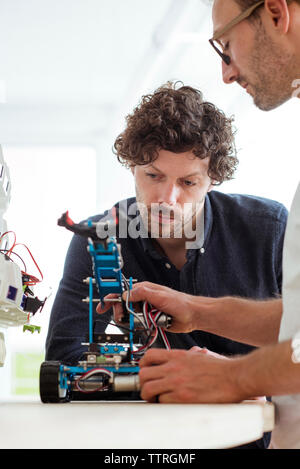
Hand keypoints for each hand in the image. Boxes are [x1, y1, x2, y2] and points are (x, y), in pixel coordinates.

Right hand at [97, 281, 212, 332]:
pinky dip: (139, 327)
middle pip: (123, 306)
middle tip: (122, 318)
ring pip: (130, 317)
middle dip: (121, 312)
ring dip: (132, 321)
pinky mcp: (150, 320)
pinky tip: (146, 326)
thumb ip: (142, 293)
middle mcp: (143, 299)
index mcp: (144, 289)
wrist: (193, 316)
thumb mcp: (160, 296)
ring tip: (139, 322)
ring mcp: (146, 310)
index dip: (112, 297)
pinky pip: (139, 325)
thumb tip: (126, 294)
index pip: (123, 291)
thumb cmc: (181, 303)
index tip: (103, 304)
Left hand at [138, 348, 243, 403]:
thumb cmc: (220, 369)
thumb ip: (188, 355)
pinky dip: (163, 405)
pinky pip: (162, 402)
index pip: (149, 356)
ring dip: (149, 396)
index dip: (142, 365)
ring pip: (148, 389)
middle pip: (143, 374)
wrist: (234, 377)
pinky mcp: (183, 397)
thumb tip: (188, 353)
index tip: (145, 371)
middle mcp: (174, 367)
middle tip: (149, 388)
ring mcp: (177, 382)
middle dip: (143, 382)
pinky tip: (170, 404)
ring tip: (156, 399)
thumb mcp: (200, 355)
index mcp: (178, 356)